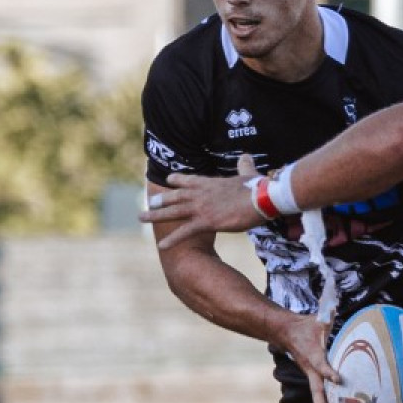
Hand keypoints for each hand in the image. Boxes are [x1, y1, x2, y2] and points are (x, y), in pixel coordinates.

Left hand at [142, 154, 267, 248]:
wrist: (261, 198)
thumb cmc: (257, 187)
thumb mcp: (248, 174)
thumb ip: (244, 166)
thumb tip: (246, 156)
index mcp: (209, 183)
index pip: (188, 180)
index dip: (176, 181)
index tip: (168, 181)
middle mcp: (200, 194)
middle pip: (174, 196)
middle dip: (160, 200)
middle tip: (148, 204)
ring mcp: (201, 208)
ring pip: (173, 212)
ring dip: (155, 215)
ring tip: (140, 218)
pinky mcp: (207, 222)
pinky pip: (185, 232)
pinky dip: (172, 239)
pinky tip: (161, 245)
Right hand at [273, 311, 337, 402]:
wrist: (286, 333)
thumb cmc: (306, 326)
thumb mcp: (318, 319)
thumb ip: (328, 314)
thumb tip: (335, 306)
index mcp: (314, 358)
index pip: (322, 366)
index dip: (329, 372)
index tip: (338, 378)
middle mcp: (313, 372)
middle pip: (318, 396)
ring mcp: (312, 378)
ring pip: (319, 401)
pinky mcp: (314, 380)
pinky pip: (320, 398)